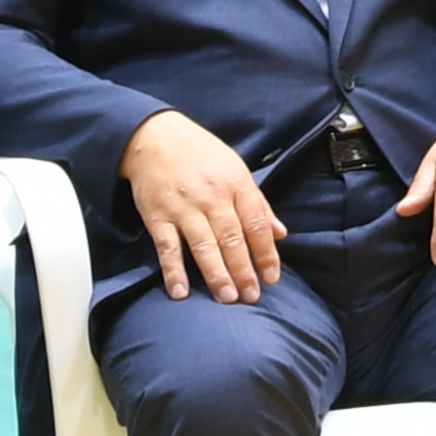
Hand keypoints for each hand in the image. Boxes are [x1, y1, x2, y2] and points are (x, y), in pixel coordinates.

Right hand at [121, 109, 287, 301]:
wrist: (154, 137)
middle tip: (251, 297)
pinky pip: (167, 247)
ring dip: (216, 274)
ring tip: (227, 298)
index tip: (272, 278)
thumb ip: (259, 204)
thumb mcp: (236, 170)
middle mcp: (213, 197)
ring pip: (204, 245)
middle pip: (233, 239)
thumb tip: (281, 234)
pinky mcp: (157, 216)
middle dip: (244, 270)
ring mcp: (184, 207)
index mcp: (237, 184)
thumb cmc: (200, 154)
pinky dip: (173, 270)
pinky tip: (180, 291)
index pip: (257, 224)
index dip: (266, 253)